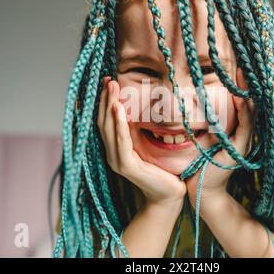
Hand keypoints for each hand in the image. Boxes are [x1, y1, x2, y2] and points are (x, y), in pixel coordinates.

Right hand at [97, 77, 186, 207]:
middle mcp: (112, 153)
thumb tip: (134, 108)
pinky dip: (119, 123)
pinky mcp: (126, 165)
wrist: (169, 194)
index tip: (108, 81)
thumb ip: (137, 131)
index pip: (106, 121)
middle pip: (104, 121)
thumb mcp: (147, 144)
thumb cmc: (161, 169)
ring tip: (112, 87)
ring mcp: (117, 160)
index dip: (105, 101)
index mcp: (116, 148)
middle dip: (106, 99)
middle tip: (108, 79)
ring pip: (109, 128)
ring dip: (110, 105)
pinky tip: (118, 108)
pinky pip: (121, 140)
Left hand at [185, 67, 255, 207]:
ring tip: (244, 74)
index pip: (240, 102)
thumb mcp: (202, 137)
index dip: (240, 85)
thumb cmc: (198, 163)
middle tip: (244, 64)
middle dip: (246, 85)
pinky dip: (244, 113)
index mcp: (234, 129)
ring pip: (250, 113)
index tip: (236, 65)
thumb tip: (191, 99)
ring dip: (247, 93)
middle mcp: (242, 134)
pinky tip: (241, 99)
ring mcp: (243, 142)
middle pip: (249, 104)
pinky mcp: (239, 150)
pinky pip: (245, 128)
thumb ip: (203, 121)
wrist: (200, 189)